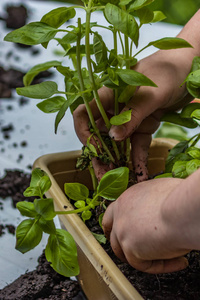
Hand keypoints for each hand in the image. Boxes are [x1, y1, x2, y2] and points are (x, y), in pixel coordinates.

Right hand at [73, 48, 192, 180]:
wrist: (190, 65)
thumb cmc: (167, 70)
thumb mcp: (149, 93)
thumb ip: (131, 115)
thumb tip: (113, 137)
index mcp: (109, 95)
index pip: (84, 114)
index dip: (84, 132)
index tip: (94, 149)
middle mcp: (115, 108)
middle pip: (100, 134)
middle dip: (100, 156)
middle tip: (104, 176)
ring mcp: (130, 118)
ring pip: (117, 144)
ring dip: (118, 162)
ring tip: (120, 181)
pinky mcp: (144, 125)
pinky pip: (138, 145)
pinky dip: (138, 159)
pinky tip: (140, 175)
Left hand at [102, 177, 190, 273]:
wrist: (183, 208)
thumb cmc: (180, 197)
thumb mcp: (161, 190)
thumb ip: (152, 201)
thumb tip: (162, 210)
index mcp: (127, 199)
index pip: (114, 213)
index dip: (120, 224)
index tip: (129, 233)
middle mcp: (120, 214)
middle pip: (114, 234)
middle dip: (124, 246)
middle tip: (140, 252)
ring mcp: (122, 231)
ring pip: (124, 252)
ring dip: (144, 258)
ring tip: (166, 257)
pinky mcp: (130, 248)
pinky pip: (143, 264)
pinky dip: (162, 265)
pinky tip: (179, 261)